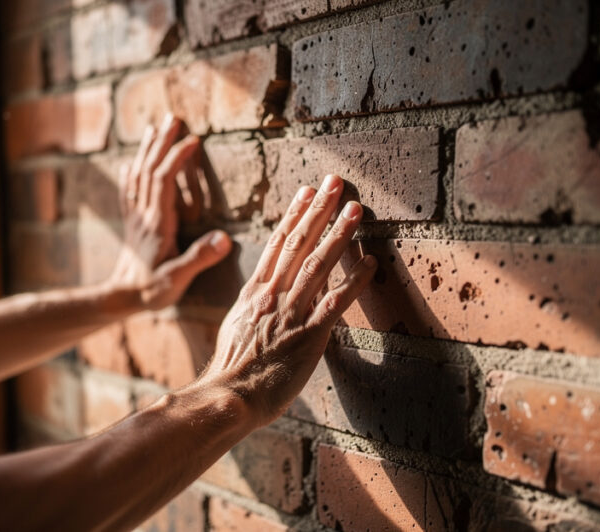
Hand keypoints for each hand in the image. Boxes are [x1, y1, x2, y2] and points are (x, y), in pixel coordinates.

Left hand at [107, 114, 231, 310]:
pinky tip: (130, 164)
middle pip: (150, 170)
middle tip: (172, 118)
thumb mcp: (177, 279)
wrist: (119, 299)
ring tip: (154, 128)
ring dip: (147, 151)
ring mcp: (136, 218)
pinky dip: (131, 174)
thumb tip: (224, 239)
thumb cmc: (149, 291)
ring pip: (139, 176)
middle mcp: (144, 215)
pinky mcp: (133, 225)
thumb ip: (199, 258)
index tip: (192, 140)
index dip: (176, 158)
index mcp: (158, 223)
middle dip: (162, 143)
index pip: (164, 181)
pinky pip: (130, 192)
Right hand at [194, 174, 377, 426]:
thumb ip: (251, 308)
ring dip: (338, 235)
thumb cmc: (231, 372)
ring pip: (317, 265)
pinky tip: (371, 262)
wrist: (228, 397)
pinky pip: (335, 302)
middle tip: (335, 183)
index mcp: (254, 293)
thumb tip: (261, 297)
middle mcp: (272, 296)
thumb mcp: (235, 329)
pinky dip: (354, 280)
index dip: (293, 215)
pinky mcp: (309, 336)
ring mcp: (291, 314)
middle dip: (318, 210)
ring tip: (355, 209)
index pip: (276, 244)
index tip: (306, 192)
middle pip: (297, 244)